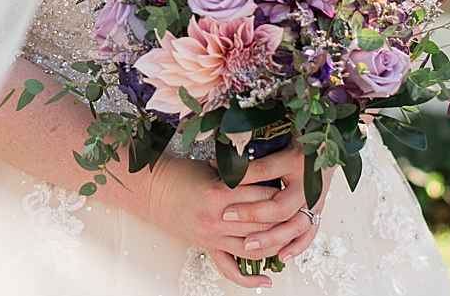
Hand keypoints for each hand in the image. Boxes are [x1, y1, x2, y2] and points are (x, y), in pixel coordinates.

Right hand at [144, 156, 292, 288]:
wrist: (153, 190)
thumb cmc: (181, 174)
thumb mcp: (213, 168)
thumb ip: (240, 175)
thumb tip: (271, 177)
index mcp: (219, 193)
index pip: (263, 197)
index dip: (280, 193)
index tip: (289, 188)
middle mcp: (217, 219)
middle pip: (263, 224)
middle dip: (283, 219)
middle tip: (296, 211)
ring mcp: (213, 237)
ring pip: (254, 249)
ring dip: (275, 245)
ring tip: (289, 238)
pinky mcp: (208, 248)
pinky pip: (230, 270)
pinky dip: (249, 279)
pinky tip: (266, 280)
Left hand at [217, 141, 333, 262]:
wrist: (326, 146)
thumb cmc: (300, 142)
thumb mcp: (276, 140)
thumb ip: (251, 151)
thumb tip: (217, 162)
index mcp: (294, 160)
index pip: (265, 170)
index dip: (242, 176)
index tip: (222, 181)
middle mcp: (306, 184)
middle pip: (280, 206)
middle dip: (252, 213)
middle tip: (227, 215)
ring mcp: (313, 201)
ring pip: (294, 226)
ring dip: (271, 237)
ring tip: (248, 244)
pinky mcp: (318, 211)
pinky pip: (309, 233)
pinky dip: (296, 246)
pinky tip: (281, 256)